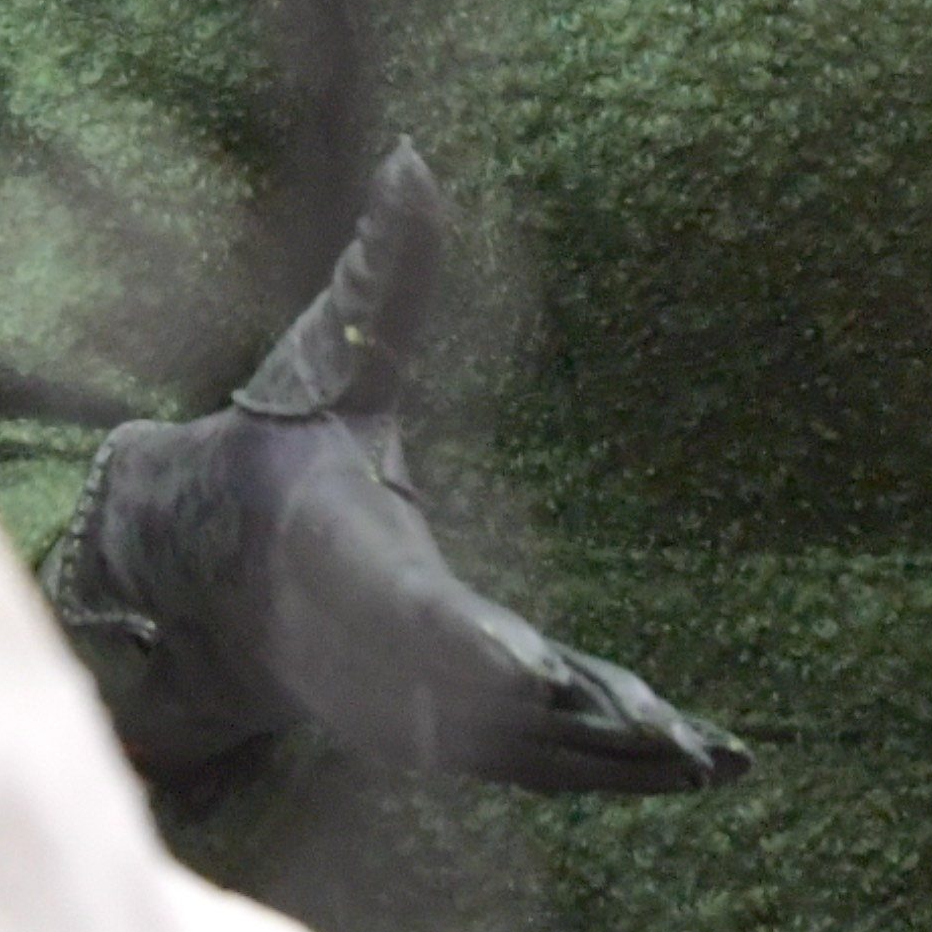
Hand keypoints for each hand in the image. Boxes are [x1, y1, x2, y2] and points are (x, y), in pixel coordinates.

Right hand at [57, 146, 750, 796]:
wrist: (208, 575)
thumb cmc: (283, 452)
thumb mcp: (329, 360)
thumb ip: (386, 272)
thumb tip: (414, 158)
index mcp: (349, 564)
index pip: (420, 615)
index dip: (480, 651)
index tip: (544, 678)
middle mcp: (381, 659)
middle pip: (495, 710)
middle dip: (588, 728)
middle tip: (683, 744)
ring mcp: (411, 713)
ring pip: (530, 752)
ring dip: (626, 764)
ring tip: (724, 763)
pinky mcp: (446, 739)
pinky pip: (539, 764)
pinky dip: (615, 772)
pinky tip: (703, 771)